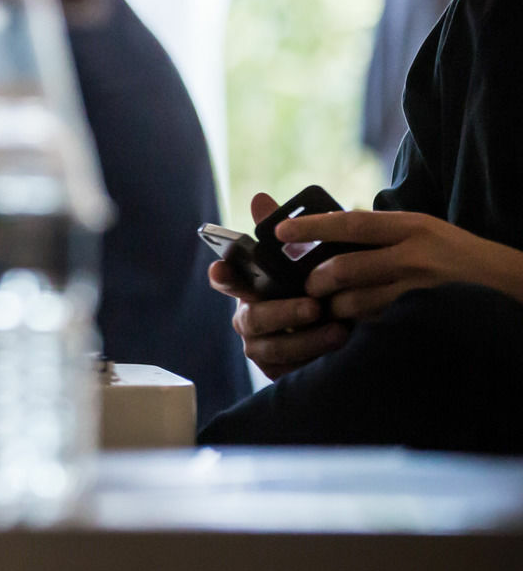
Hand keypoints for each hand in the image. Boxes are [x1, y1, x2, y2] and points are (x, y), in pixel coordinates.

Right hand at [205, 192, 347, 378]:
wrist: (348, 323)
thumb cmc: (318, 285)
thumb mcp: (307, 256)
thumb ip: (283, 231)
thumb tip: (260, 198)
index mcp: (249, 287)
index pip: (225, 280)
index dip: (222, 275)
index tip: (221, 269)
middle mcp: (248, 317)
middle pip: (251, 318)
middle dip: (282, 312)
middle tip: (314, 307)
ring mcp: (261, 346)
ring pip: (270, 348)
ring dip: (304, 340)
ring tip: (339, 330)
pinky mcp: (278, 371)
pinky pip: (287, 371)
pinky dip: (312, 361)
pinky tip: (339, 352)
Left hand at [290, 206, 521, 321]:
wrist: (514, 286)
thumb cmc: (459, 258)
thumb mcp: (426, 232)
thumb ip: (383, 233)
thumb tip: (329, 233)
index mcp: (411, 226)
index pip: (351, 222)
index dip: (312, 227)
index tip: (280, 230)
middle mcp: (415, 254)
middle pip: (345, 267)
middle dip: (318, 280)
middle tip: (309, 286)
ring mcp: (421, 290)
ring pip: (357, 302)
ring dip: (336, 308)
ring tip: (332, 309)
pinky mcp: (425, 319)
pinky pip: (378, 325)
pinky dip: (360, 327)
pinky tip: (355, 328)